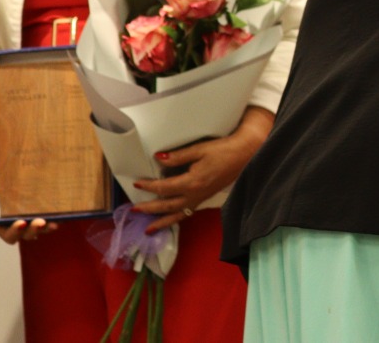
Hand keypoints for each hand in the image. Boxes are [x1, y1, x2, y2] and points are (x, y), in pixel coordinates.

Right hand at [0, 169, 57, 242]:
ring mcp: (34, 215)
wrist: (9, 166)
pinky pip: (54, 216)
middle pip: (28, 234)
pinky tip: (64, 213)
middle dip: (34, 231)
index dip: (14, 232)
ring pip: (43, 229)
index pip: (8, 234)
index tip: (20, 222)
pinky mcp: (47, 208)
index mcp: (2, 221)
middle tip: (39, 222)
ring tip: (54, 223)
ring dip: (48, 228)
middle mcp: (20, 221)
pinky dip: (59, 217)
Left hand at [130, 106, 272, 232]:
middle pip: (168, 206)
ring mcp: (200, 199)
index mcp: (192, 182)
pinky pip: (187, 213)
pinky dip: (175, 219)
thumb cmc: (223, 150)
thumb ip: (178, 157)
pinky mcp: (204, 198)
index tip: (137, 183)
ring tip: (148, 229)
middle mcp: (195, 195)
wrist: (244, 155)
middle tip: (134, 210)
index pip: (165, 188)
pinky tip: (169, 219)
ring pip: (177, 215)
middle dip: (150, 209)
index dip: (149, 186)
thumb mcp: (200, 150)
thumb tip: (158, 158)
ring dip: (161, 222)